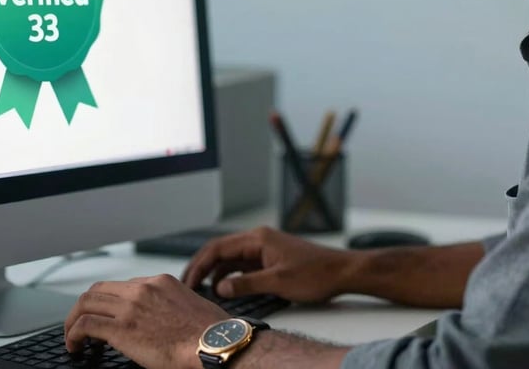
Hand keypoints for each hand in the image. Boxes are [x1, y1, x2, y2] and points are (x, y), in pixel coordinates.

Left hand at [64, 274, 226, 368]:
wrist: (215, 343)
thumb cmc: (210, 333)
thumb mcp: (191, 306)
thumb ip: (171, 305)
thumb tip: (164, 319)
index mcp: (160, 282)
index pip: (123, 286)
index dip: (109, 303)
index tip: (106, 317)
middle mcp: (143, 288)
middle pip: (99, 289)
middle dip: (85, 307)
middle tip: (80, 325)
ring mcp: (131, 306)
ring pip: (86, 303)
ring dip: (74, 320)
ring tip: (73, 338)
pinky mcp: (122, 328)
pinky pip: (85, 325)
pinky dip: (73, 335)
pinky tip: (75, 347)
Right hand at [182, 225, 352, 301]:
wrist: (341, 271)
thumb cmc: (315, 273)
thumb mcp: (278, 282)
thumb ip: (247, 284)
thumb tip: (220, 287)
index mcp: (258, 239)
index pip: (218, 248)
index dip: (199, 265)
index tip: (188, 282)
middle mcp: (259, 240)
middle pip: (221, 250)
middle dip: (201, 267)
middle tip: (187, 285)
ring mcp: (264, 249)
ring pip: (230, 258)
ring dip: (214, 272)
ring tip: (200, 289)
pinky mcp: (270, 259)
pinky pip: (242, 265)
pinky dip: (229, 275)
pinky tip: (223, 289)